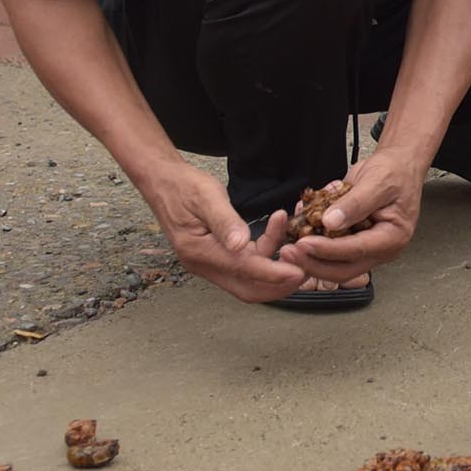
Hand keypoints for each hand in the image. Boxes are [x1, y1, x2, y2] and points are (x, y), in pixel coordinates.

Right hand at [139, 163, 314, 305]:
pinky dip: (265, 251)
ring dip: (275, 265)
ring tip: (294, 242)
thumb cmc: (183, 186)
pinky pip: (246, 263)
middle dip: (279, 284)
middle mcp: (203, 265)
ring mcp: (209, 263)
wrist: (163, 182)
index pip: (243, 270)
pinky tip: (277, 228)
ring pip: (249, 278)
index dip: (273, 274)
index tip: (299, 271)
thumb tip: (241, 244)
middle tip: (306, 270)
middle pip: (248, 289)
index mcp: (199, 252)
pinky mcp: (217, 256)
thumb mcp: (206, 197)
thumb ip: (225, 221)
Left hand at [278, 146, 422, 284]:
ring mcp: (365, 249)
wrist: (396, 167)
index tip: (304, 243)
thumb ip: (355, 203)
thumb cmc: (394, 173)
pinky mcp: (351, 243)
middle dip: (313, 263)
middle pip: (343, 269)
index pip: (357, 250)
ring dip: (308, 259)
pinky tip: (296, 229)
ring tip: (286, 246)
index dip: (328, 249)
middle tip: (288, 253)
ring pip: (333, 265)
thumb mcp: (377, 182)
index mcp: (392, 237)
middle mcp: (379, 249)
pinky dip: (311, 242)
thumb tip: (331, 222)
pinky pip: (329, 250)